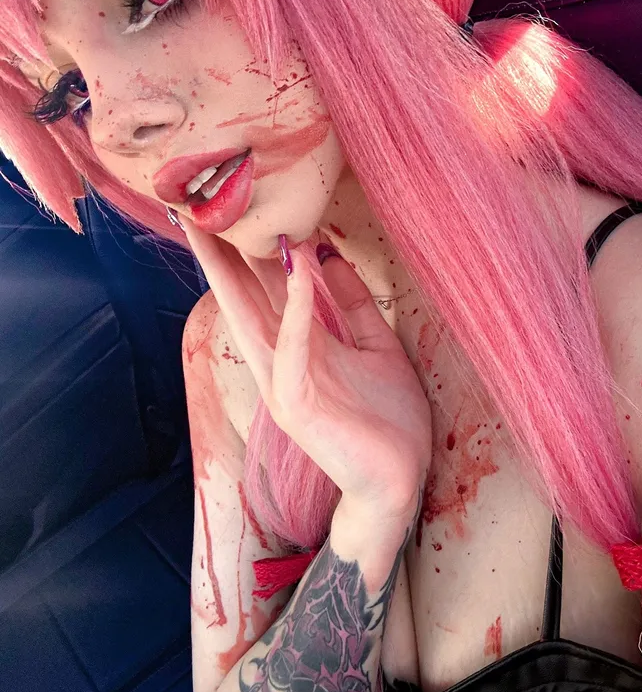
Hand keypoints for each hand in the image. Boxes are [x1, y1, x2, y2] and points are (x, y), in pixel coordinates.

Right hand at [182, 224, 431, 511]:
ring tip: (213, 229)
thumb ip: (354, 305)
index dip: (243, 252)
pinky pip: (294, 346)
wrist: (399, 481)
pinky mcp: (297, 405)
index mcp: (299, 347)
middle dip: (216, 256)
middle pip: (240, 299)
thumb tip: (332, 256)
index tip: (228, 212)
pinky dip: (297, 307)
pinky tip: (299, 269)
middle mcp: (281, 362)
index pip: (262, 291)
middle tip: (191, 209)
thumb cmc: (388, 421)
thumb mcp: (376, 347)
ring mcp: (283, 384)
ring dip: (233, 272)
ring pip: (249, 319)